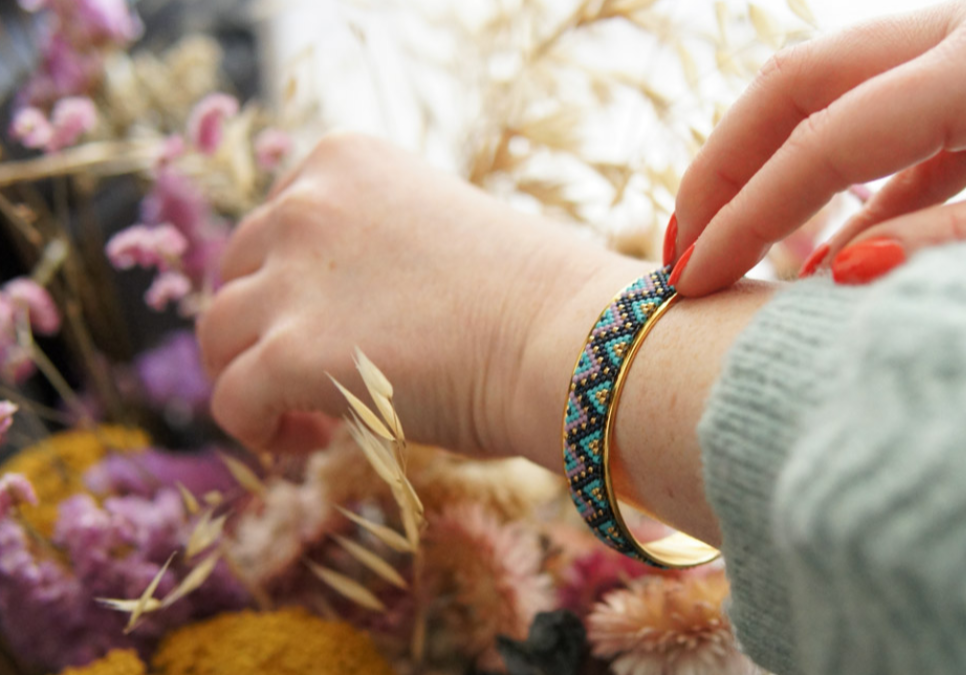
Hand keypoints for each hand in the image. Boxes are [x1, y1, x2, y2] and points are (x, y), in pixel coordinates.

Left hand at [197, 133, 611, 455]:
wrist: (568, 340)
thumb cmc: (535, 300)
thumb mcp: (439, 235)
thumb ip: (375, 250)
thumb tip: (342, 313)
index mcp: (345, 159)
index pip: (278, 219)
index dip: (294, 281)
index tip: (336, 325)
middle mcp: (305, 202)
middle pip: (238, 273)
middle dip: (264, 326)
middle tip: (312, 376)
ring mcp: (291, 277)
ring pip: (219, 334)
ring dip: (250, 375)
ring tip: (306, 417)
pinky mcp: (289, 352)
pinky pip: (232, 398)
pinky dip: (254, 428)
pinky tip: (306, 442)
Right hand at [669, 0, 965, 293]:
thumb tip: (842, 271)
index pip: (830, 139)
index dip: (749, 213)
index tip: (692, 285)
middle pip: (800, 82)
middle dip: (724, 169)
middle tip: (678, 256)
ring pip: (832, 87)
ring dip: (773, 167)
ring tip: (736, 256)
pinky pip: (894, 116)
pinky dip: (849, 183)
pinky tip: (836, 249)